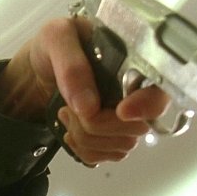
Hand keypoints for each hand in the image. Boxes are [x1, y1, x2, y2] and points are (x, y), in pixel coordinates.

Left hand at [0, 17, 169, 164]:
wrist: (35, 70)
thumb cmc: (51, 47)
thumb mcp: (55, 38)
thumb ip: (71, 66)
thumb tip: (88, 106)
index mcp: (135, 61)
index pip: (161, 91)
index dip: (147, 106)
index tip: (121, 111)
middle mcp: (137, 92)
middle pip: (137, 128)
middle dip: (97, 124)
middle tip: (71, 107)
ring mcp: (125, 118)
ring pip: (121, 146)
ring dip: (85, 137)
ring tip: (66, 113)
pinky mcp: (110, 136)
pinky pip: (106, 157)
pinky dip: (83, 149)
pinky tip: (70, 130)